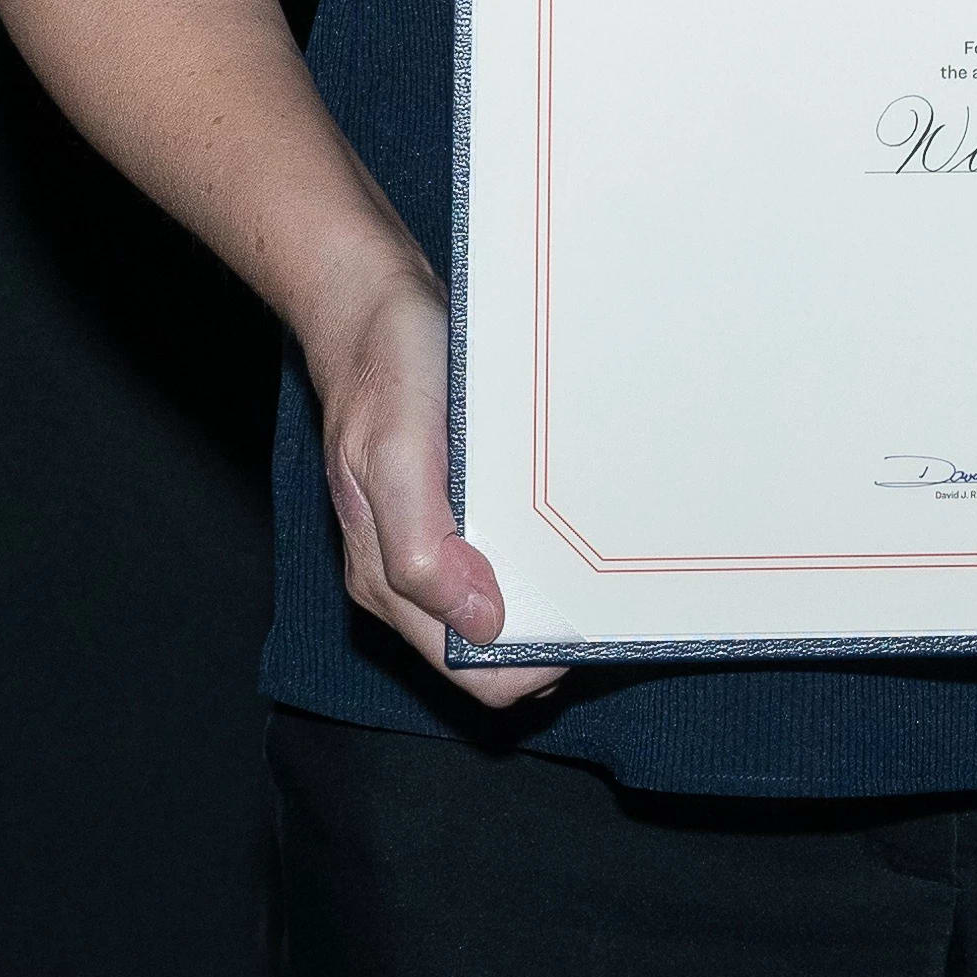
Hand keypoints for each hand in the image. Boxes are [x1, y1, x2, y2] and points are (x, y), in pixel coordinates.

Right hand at [301, 259, 564, 703]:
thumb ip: (420, 550)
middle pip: (493, 651)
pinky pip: (501, 559)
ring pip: (502, 608)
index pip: (472, 671)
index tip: (584, 626)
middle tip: (605, 588)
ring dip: (549, 596)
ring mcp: (430, 544)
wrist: (370, 305)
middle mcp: (406, 577)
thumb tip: (479, 627)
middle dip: (549, 635)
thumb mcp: (395, 454)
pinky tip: (569, 524)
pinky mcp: (451, 509)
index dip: (531, 665)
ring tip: (596, 556)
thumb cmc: (385, 370)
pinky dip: (539, 555)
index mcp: (387, 580)